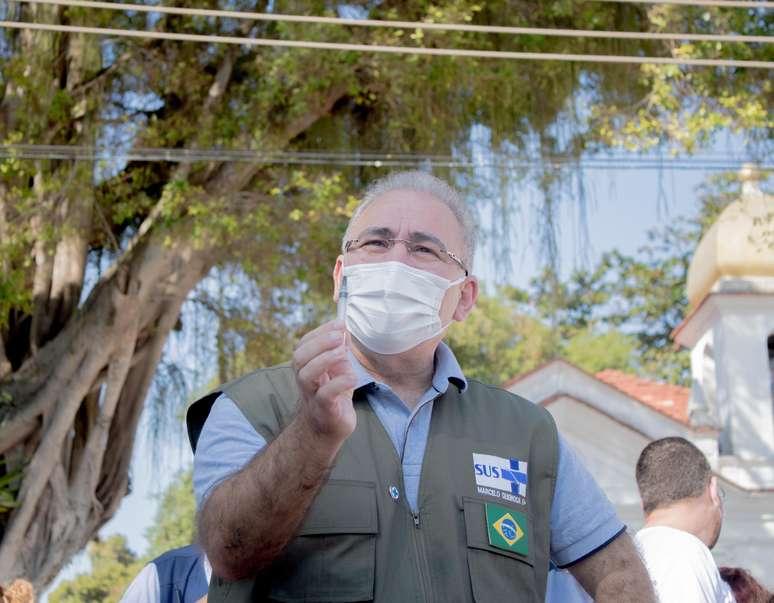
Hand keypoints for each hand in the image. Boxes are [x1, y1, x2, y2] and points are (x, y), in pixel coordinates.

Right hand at [291, 319, 357, 443]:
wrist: (327, 430)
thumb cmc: (333, 395)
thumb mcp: (338, 370)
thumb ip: (340, 351)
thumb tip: (345, 330)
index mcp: (306, 366)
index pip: (304, 344)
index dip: (320, 332)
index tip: (339, 323)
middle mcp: (305, 379)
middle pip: (300, 357)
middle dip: (319, 343)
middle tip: (340, 336)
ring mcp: (312, 395)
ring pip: (307, 375)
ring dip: (325, 360)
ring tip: (344, 353)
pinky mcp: (324, 410)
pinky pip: (325, 395)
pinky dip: (339, 383)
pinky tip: (353, 377)